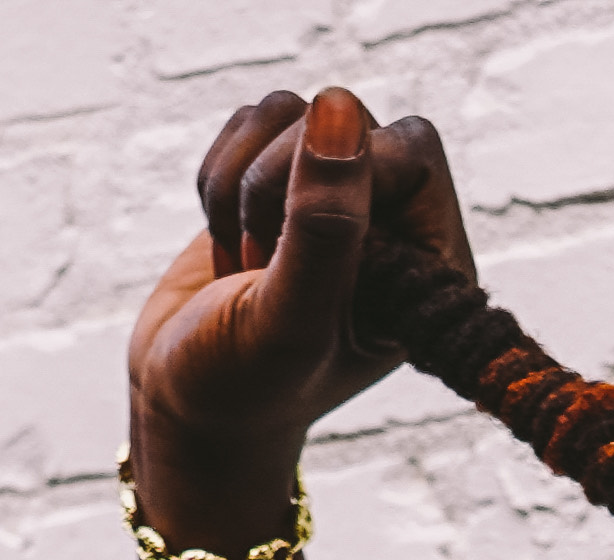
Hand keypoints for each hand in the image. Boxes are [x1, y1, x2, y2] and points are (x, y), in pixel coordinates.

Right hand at [124, 89, 470, 526]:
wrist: (181, 400)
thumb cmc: (241, 384)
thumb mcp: (286, 319)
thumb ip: (323, 224)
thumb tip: (339, 105)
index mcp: (432, 265)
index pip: (411, 148)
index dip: (343, 177)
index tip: (287, 249)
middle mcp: (397, 222)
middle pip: (351, 119)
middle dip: (280, 180)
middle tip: (261, 265)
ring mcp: (339, 196)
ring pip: (293, 111)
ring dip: (241, 183)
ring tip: (245, 264)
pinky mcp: (282, 179)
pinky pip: (252, 120)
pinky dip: (218, 175)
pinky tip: (225, 241)